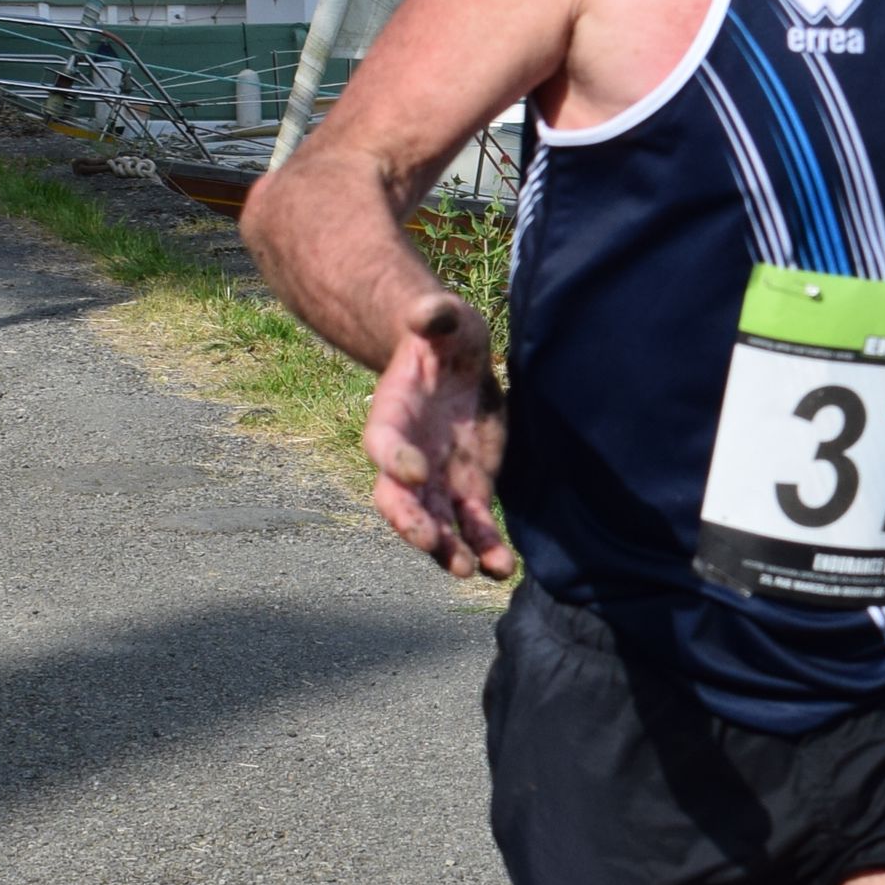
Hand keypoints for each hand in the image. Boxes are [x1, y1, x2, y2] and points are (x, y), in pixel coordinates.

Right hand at [358, 286, 511, 576]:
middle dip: (412, 522)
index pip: (383, 444)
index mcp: (392, 416)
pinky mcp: (470, 491)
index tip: (414, 471)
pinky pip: (473, 526)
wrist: (458, 362)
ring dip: (448, 549)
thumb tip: (426, 314)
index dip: (394, 459)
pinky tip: (502, 569)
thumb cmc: (445, 336)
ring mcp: (437, 480)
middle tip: (432, 542)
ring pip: (434, 524)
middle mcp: (407, 458)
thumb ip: (434, 316)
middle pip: (398, 499)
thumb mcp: (444, 318)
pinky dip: (485, 549)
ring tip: (468, 570)